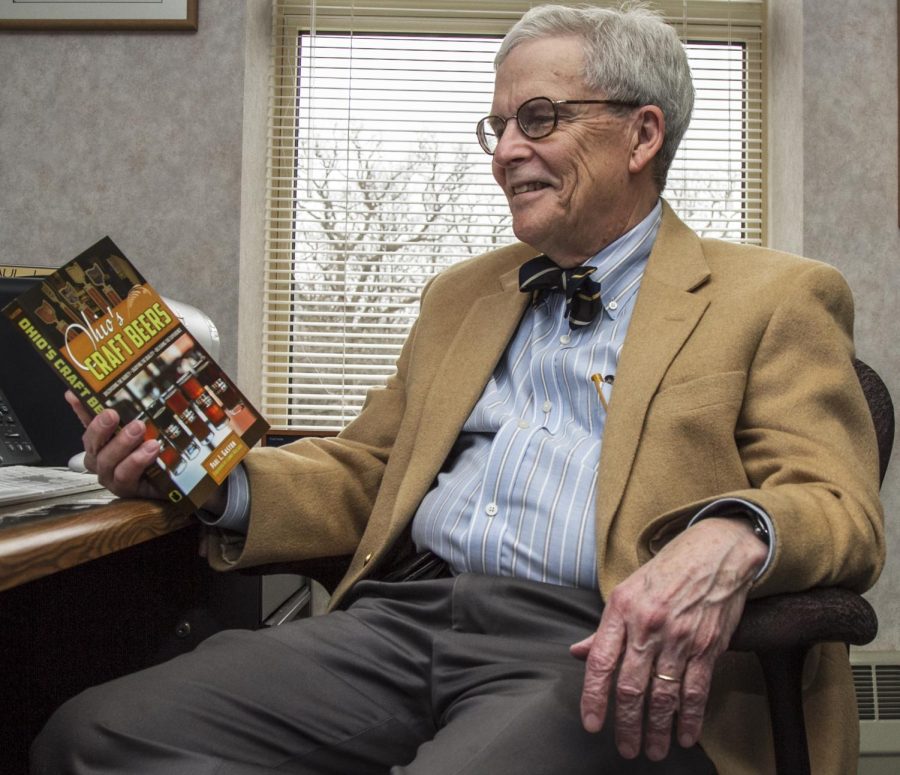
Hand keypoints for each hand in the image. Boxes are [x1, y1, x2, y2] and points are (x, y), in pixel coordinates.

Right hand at [65, 390, 161, 499]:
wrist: (176, 481)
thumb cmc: (158, 454)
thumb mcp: (150, 427)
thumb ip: (136, 409)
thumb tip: (120, 390)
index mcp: (103, 441)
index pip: (87, 421)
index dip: (80, 408)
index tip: (74, 394)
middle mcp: (101, 458)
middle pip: (92, 442)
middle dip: (100, 427)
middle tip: (112, 414)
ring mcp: (111, 475)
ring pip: (106, 459)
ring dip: (121, 443)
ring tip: (139, 429)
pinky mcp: (125, 489)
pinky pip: (124, 475)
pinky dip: (136, 461)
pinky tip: (151, 450)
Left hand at [570, 517, 766, 760]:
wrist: (715, 554)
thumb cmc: (665, 571)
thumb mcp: (626, 591)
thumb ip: (604, 628)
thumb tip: (578, 653)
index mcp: (622, 610)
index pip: (601, 661)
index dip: (594, 697)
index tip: (592, 724)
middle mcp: (648, 626)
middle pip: (631, 687)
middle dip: (626, 724)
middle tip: (625, 749)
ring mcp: (680, 638)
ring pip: (664, 695)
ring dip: (656, 729)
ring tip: (651, 751)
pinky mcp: (708, 647)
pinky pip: (696, 690)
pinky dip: (690, 718)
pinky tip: (685, 736)